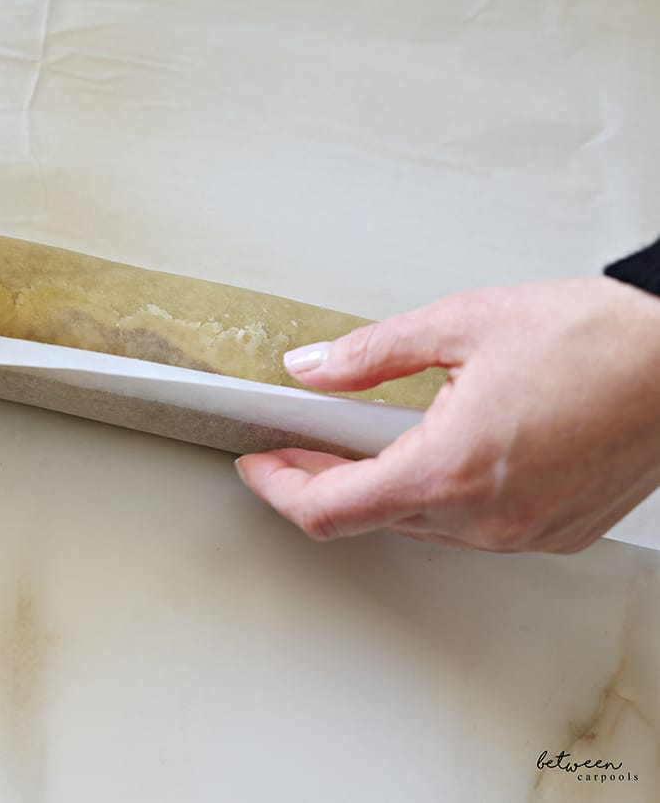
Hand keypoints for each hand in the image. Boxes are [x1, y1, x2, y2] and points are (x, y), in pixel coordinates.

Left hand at [236, 278, 659, 552]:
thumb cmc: (600, 339)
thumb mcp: (461, 324)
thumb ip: (370, 354)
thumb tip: (313, 370)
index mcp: (450, 470)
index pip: (329, 508)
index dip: (278, 487)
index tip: (258, 464)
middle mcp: (486, 519)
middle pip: (370, 517)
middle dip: (326, 479)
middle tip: (305, 438)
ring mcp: (526, 534)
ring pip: (421, 524)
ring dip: (384, 487)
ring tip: (371, 436)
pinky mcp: (559, 532)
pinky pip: (475, 527)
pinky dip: (442, 494)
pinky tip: (444, 449)